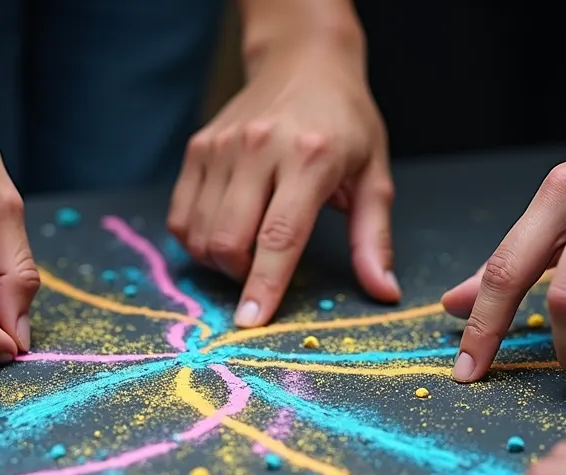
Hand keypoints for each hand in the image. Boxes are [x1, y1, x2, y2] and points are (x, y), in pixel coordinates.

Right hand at [167, 42, 399, 327]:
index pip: (280, 235)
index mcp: (310, 157)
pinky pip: (181, 215)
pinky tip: (223, 233)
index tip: (252, 323)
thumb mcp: (374, 175)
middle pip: (229, 240)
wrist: (304, 61)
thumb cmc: (345, 122)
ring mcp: (221, 146)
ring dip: (218, 261)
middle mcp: (259, 148)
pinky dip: (196, 240)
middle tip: (262, 274)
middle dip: (240, 277)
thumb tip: (383, 292)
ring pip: (200, 233)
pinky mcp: (198, 147)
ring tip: (247, 251)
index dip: (264, 284)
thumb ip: (373, 238)